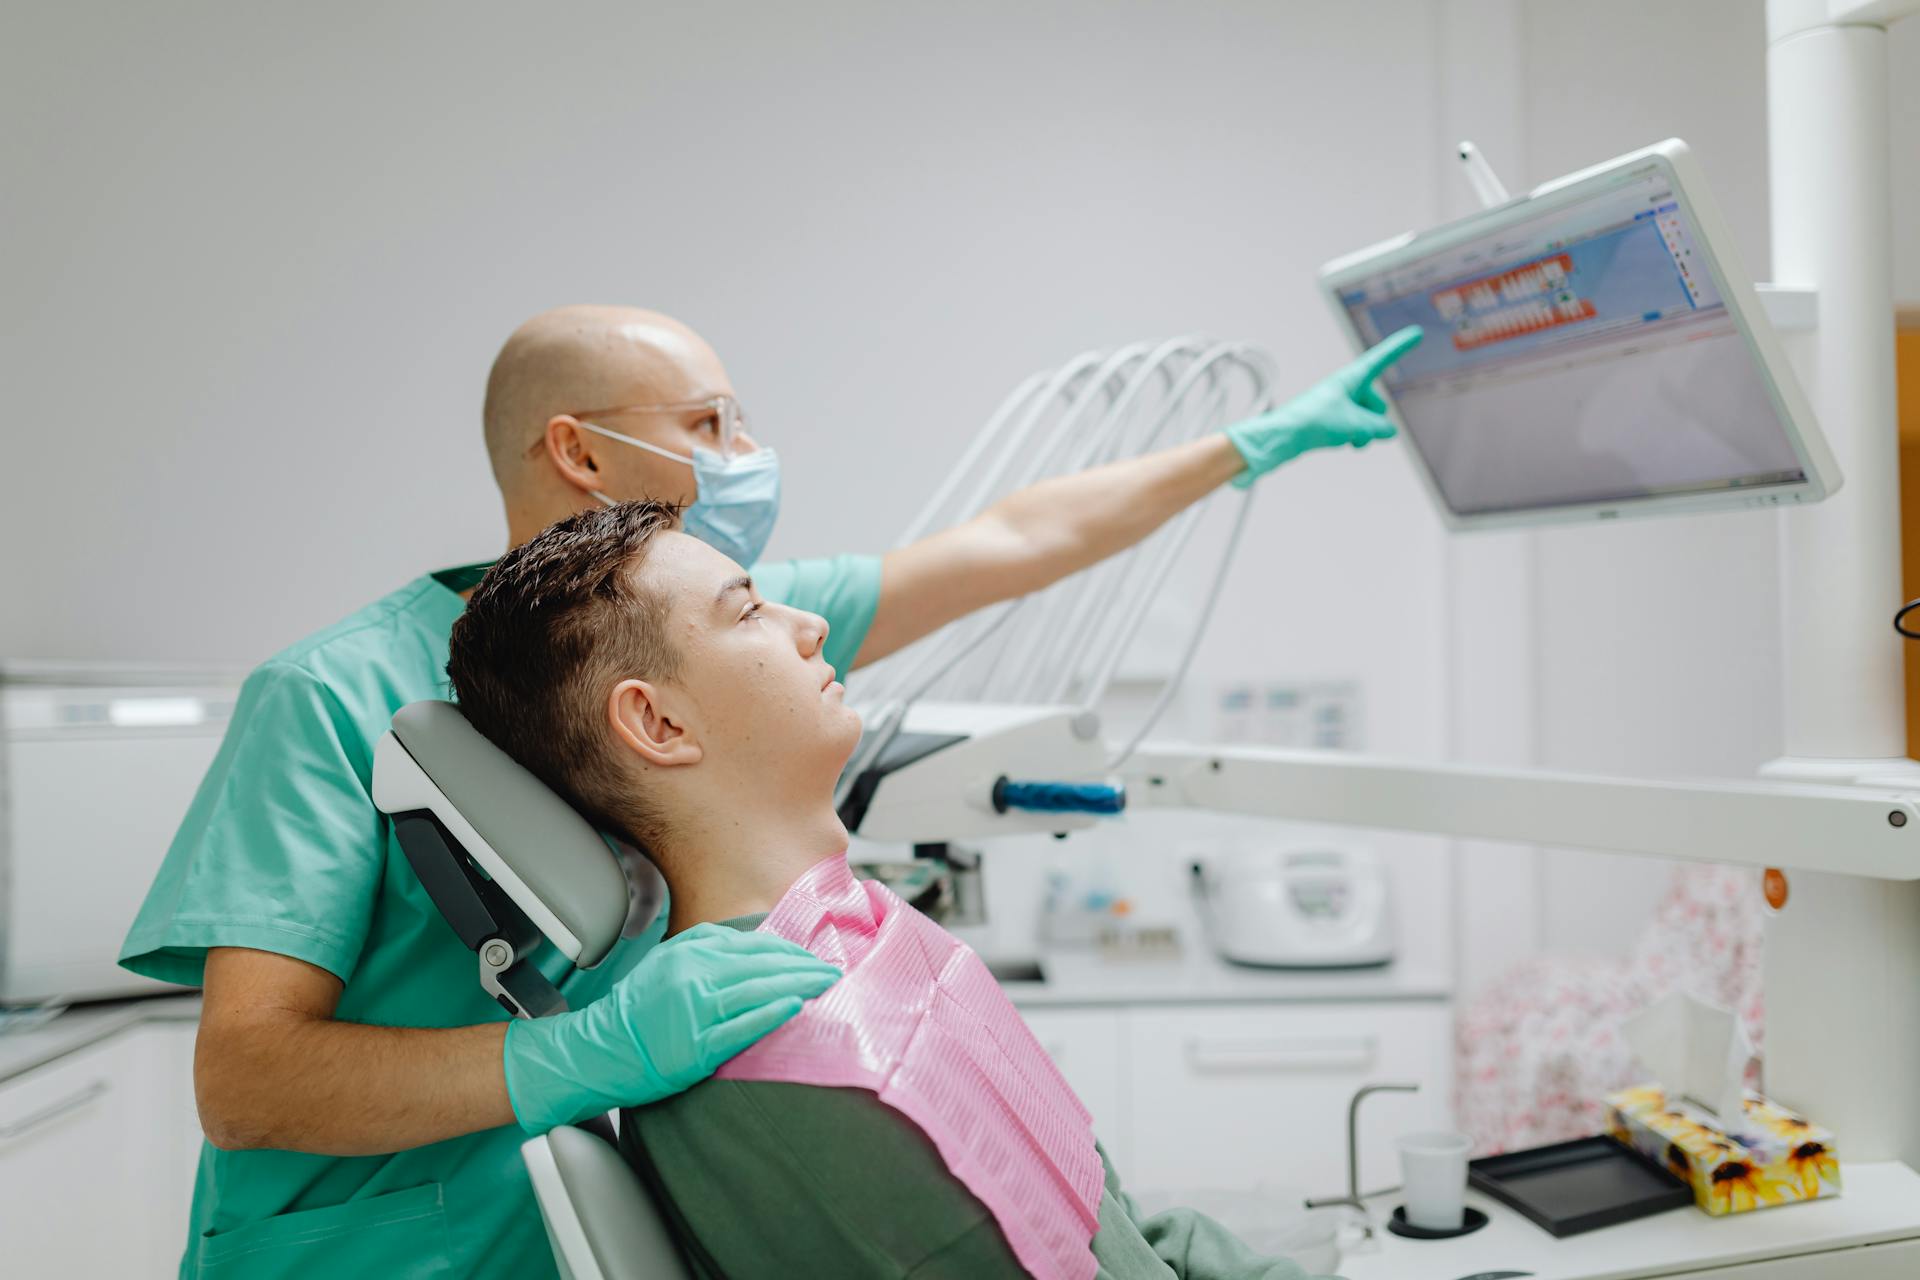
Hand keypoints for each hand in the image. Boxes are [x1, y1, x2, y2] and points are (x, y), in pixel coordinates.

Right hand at [502, 922, 839, 1132]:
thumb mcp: (669, 963)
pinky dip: (771, 1014)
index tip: (814, 958)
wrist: (597, 1050)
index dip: (791, 951)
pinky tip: (795, 1007)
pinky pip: (741, 1026)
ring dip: (799, 985)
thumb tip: (758, 945)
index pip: (755, 946)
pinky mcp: (696, 1046)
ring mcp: (695, 1010)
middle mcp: (693, 975)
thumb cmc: (636, 1011)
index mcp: (690, 952)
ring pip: (758, 990)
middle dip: (804, 967)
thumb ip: (709, 949)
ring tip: (826, 986)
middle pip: (763, 965)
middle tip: (833, 971)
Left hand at [1223, 325, 1422, 487]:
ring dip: (1363, 433)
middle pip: (1376, 404)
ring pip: (1367, 420)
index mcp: (1350, 378)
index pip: (1382, 359)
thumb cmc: (1313, 422)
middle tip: (1356, 427)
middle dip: (1373, 420)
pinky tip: (1343, 443)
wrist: (1283, 437)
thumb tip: (1388, 431)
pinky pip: (1356, 430)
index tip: (1416, 333)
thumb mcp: (1355, 424)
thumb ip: (1379, 427)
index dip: (1400, 347)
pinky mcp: (1333, 420)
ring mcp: (1339, 405)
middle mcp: (1346, 388)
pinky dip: (1354, 438)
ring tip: (1346, 437)